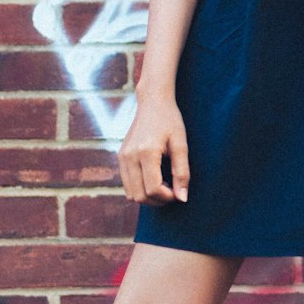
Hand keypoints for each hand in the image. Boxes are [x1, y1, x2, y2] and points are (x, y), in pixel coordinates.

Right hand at [119, 89, 189, 205]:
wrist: (152, 102)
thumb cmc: (170, 120)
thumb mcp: (181, 144)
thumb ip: (182, 172)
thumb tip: (182, 198)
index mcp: (146, 152)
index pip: (153, 189)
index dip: (168, 197)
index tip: (179, 192)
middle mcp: (130, 156)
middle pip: (140, 196)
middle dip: (158, 200)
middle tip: (173, 191)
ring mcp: (122, 157)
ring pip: (131, 194)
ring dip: (148, 197)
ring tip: (164, 186)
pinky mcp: (120, 157)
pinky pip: (127, 184)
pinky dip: (140, 189)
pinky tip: (154, 179)